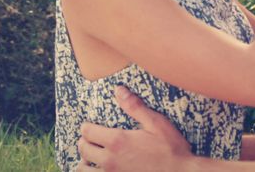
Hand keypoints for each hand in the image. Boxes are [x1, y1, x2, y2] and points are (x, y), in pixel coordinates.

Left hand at [76, 86, 190, 169]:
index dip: (86, 127)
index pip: (88, 132)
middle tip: (89, 139)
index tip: (89, 126)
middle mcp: (110, 160)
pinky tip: (98, 170)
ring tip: (89, 158)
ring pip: (83, 169)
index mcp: (117, 141)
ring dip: (84, 162)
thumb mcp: (155, 123)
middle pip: (84, 149)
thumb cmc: (171, 149)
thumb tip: (119, 90)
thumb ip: (135, 107)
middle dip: (84, 141)